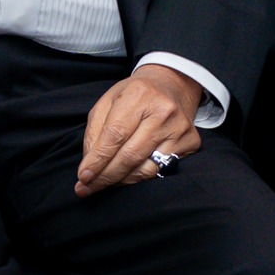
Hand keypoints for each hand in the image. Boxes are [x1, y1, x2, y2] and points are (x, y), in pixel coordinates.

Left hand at [74, 65, 202, 197]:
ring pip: (146, 168)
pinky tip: (126, 178)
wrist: (172, 85)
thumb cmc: (135, 95)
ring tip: (105, 185)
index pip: (115, 134)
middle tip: (87, 188)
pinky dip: (139, 179)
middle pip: (130, 155)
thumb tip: (89, 165)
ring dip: (121, 181)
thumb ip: (95, 131)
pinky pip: (161, 171)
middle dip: (106, 176)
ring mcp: (179, 128)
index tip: (83, 176)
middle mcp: (163, 111)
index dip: (98, 159)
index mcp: (138, 94)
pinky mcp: (190, 142)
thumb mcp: (109, 101)